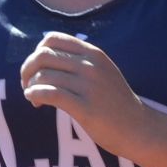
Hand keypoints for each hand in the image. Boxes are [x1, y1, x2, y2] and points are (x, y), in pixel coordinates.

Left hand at [20, 31, 144, 153]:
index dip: (37, 52)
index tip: (38, 69)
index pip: (52, 39)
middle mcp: (90, 65)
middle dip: (27, 69)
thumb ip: (81, 62)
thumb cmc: (115, 103)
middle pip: (42, 56)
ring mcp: (88, 86)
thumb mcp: (103, 72)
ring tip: (34, 98)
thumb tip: (46, 56)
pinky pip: (49, 94)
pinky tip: (35, 102)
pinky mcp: (85, 108)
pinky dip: (35, 95)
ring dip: (30, 86)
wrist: (138, 128)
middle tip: (28, 85)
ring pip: (43, 75)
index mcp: (93, 53)